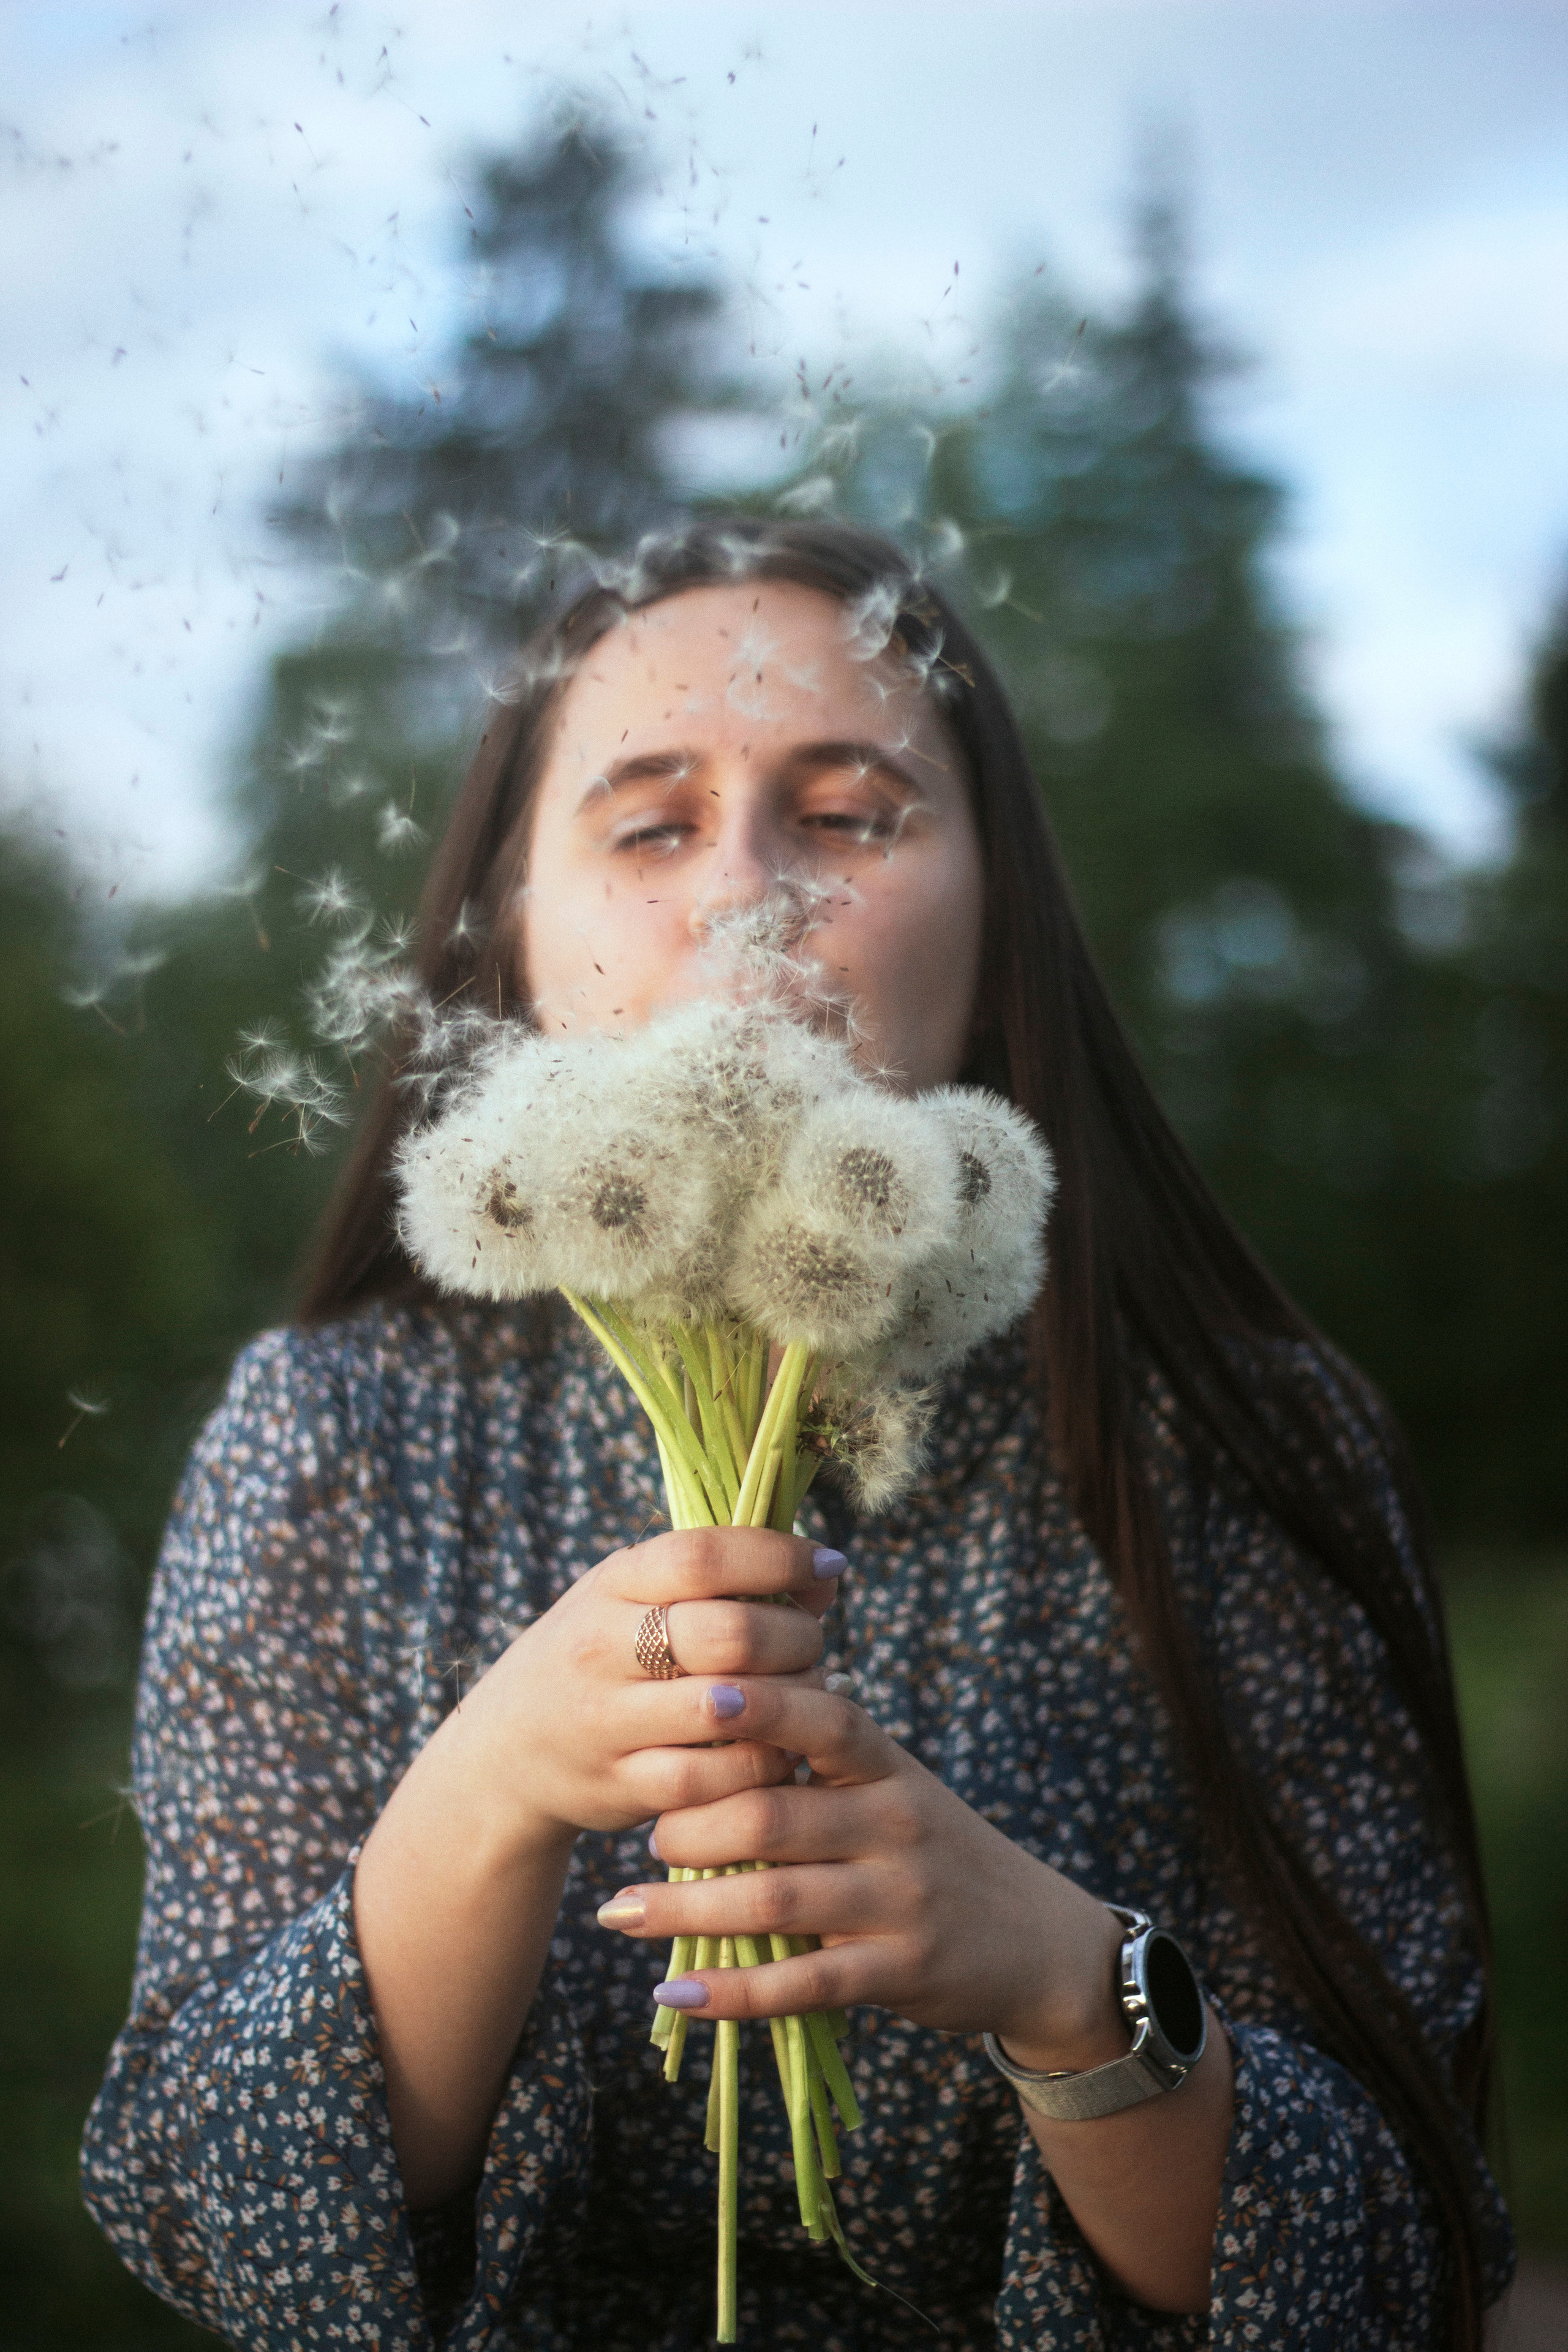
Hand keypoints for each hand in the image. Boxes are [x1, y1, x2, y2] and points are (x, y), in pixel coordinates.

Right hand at [425, 1528, 846, 1854]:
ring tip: (807, 1696)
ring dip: (789, 1703)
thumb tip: (822, 1574)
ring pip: (727, 1709)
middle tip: (813, 1643)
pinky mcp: (619, 1786)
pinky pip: (712, 1779)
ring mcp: (606, 1721)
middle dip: (794, 1636)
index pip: (702, 1556)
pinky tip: (778, 1750)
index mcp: (611, 1584)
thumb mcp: (630, 1600)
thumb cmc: (600, 1658)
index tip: (829, 1566)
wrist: (505, 1752)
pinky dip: (762, 1765)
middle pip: (727, 1633)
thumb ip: (713, 1583)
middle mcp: (601, 1647)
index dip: (778, 1556)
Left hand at [594, 1678, 1126, 2068]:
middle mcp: (896, 1824)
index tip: (697, 1692)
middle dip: (692, 1826)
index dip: (762, 1703)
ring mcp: (900, 1901)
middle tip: (649, 1837)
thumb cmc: (937, 1853)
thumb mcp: (896, 1790)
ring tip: (623, 1910)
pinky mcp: (900, 1972)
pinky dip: (729, 1992)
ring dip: (686, 1908)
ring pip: (774, 1900)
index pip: (824, 1717)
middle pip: (773, 1815)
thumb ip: (821, 1762)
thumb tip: (710, 1717)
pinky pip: (801, 1984)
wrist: (1039, 1943)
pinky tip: (673, 1989)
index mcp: (889, 1767)